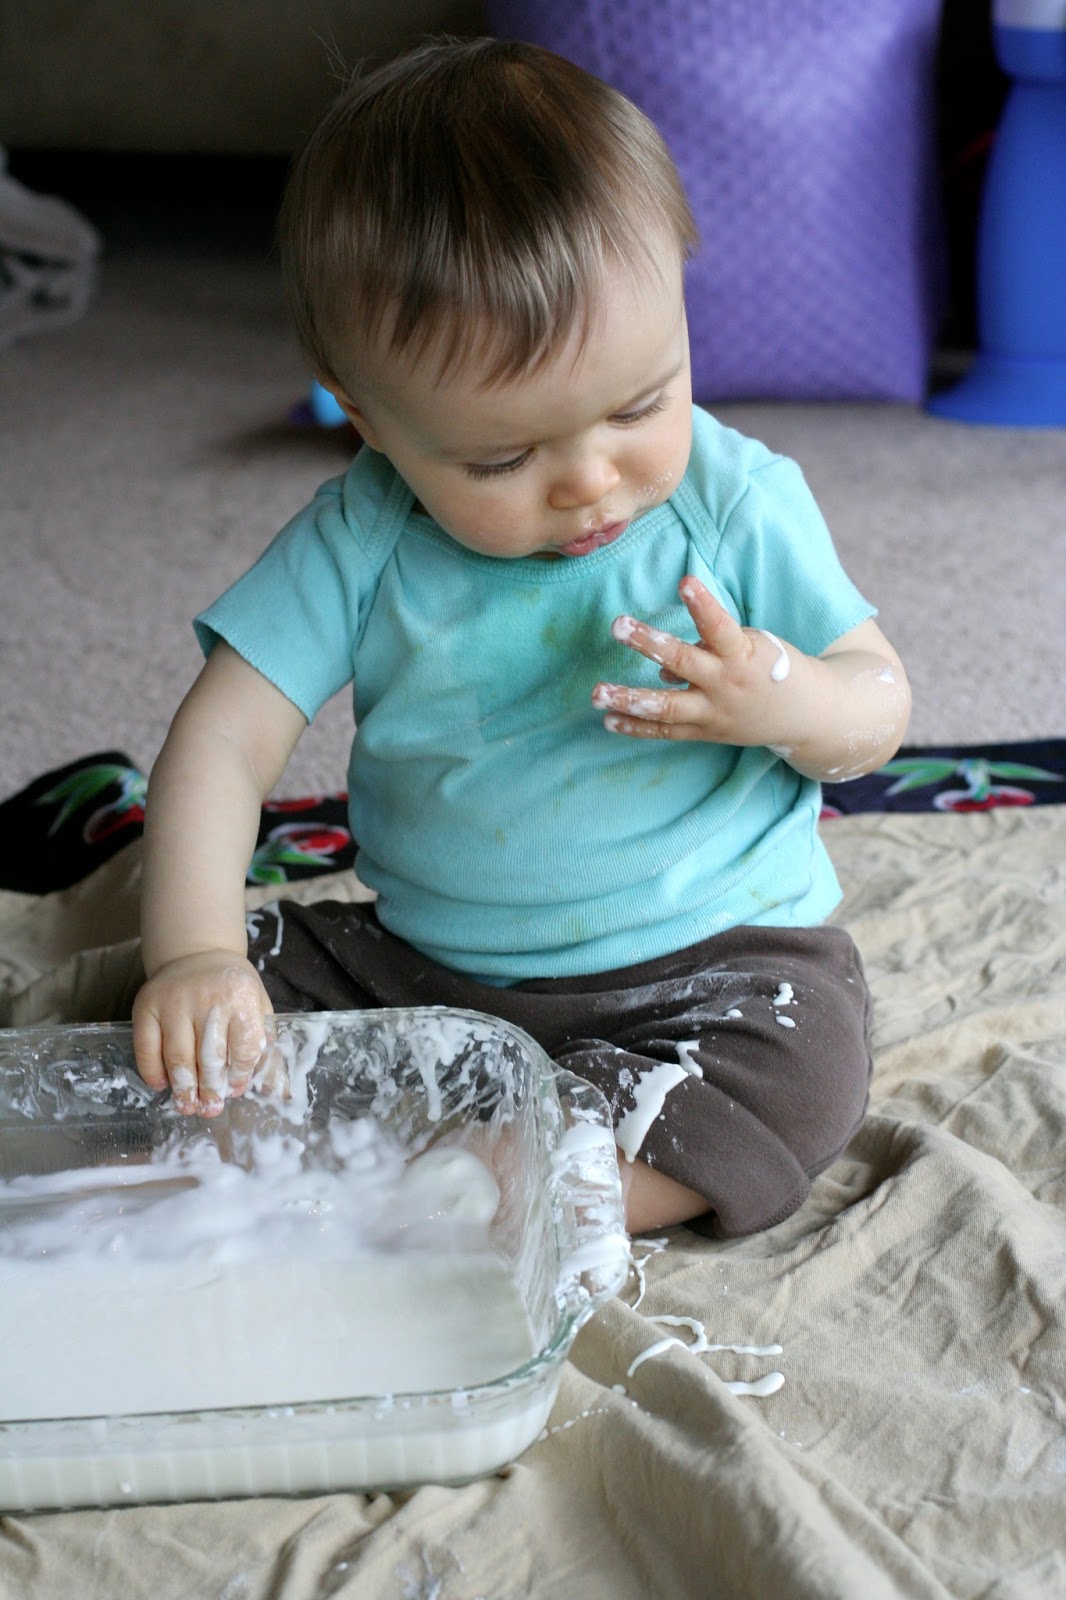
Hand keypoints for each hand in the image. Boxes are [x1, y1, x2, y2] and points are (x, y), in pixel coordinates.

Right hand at [132, 952, 279, 1115]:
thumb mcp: (257, 1007)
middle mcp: (208, 998)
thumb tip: (275, 1090)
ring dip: (182, 1087)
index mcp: (241, 997)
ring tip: (187, 1105)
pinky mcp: (147, 1006)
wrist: (196, 953)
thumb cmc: (232, 989)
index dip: (239, 1075)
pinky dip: (152, 1071)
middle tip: (209, 1109)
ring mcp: (174, 1001)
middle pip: (209, 1056)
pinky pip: (146, 1047)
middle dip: (209, 1089)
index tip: (233, 1090)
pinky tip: (161, 1085)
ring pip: (177, 1056)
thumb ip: (265, 1047)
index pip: (243, 1047)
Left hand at [592, 576, 795, 747]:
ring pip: (667, 708)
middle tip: (618, 626)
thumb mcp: (749, 646)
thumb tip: (665, 662)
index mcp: (742, 654)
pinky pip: (665, 733)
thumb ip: (709, 646)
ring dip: (629, 699)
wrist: (801, 714)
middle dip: (649, 643)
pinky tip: (608, 720)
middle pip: (684, 663)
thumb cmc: (769, 667)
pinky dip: (636, 728)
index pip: (720, 627)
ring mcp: (712, 713)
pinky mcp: (704, 733)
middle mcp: (725, 684)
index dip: (702, 606)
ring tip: (597, 692)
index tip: (685, 581)